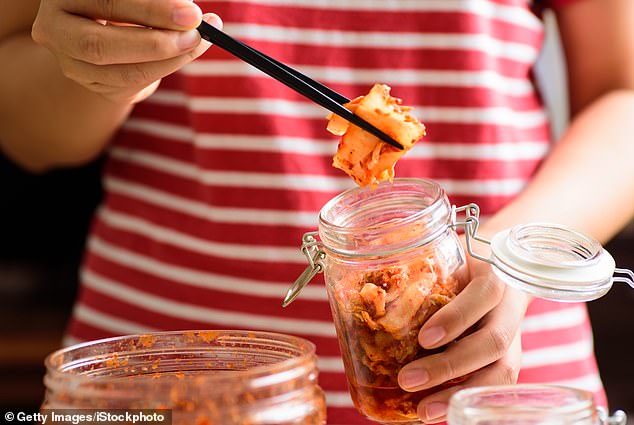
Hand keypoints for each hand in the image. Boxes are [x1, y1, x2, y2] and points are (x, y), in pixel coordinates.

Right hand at [31, 0, 221, 103]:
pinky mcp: (94, 85)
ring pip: (120, 73)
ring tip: (199, 42)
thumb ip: (153, 1)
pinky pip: (133, 84)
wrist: (106, 22)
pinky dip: (166, 69)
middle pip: (98, 46)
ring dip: (169, 60)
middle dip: (155, 43)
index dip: (150, 9)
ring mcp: (70, 63)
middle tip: (196, 34)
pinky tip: (187, 53)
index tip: (191, 13)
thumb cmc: (124, 0)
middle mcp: (54, 30)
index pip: (105, 3)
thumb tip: (187, 13)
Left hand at [397, 249, 528, 422]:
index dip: (456, 318)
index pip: (484, 294)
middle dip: (450, 366)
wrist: (498, 269)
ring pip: (500, 371)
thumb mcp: (446, 256)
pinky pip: (495, 384)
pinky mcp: (509, 358)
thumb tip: (361, 286)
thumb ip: (417, 269)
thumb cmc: (461, 263)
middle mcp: (510, 309)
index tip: (424, 338)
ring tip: (424, 411)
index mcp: (495, 275)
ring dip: (459, 393)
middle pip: (492, 342)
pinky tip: (438, 411)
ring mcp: (514, 337)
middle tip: (407, 380)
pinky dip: (465, 399)